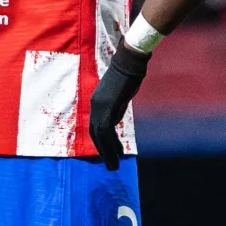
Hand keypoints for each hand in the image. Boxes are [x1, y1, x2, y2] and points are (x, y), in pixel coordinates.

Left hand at [88, 43, 148, 168]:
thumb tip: (115, 119)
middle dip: (103, 151)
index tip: (108, 152)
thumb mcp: (119, 94)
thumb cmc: (128, 74)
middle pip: (95, 134)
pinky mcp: (109, 107)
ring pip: (100, 135)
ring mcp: (100, 106)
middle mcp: (95, 105)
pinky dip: (112, 144)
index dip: (101, 142)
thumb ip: (116, 106)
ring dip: (107, 152)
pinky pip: (107, 130)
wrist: (130, 60)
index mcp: (96, 101)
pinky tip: (119, 153)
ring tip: (114, 165)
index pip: (95, 127)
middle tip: (111, 165)